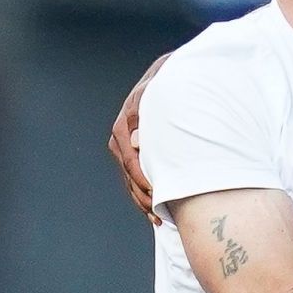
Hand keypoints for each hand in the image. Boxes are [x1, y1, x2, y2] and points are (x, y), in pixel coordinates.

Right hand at [108, 56, 168, 224]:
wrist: (171, 76)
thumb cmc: (168, 85)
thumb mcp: (158, 95)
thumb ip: (145, 115)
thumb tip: (135, 142)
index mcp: (124, 126)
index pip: (130, 161)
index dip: (144, 181)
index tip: (156, 195)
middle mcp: (121, 138)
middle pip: (129, 175)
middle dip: (143, 196)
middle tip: (159, 213)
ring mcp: (126, 146)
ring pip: (131, 179)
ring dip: (143, 200)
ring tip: (157, 217)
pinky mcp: (135, 151)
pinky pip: (135, 177)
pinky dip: (144, 195)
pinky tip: (154, 211)